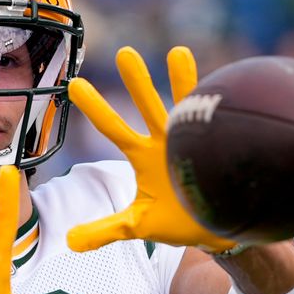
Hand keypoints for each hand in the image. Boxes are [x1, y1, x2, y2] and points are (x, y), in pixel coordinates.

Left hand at [67, 46, 236, 252]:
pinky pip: (220, 124)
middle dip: (138, 82)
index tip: (74, 85)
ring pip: (186, 107)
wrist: (219, 231)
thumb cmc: (178, 222)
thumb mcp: (138, 226)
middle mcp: (165, 141)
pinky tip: (224, 87)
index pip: (114, 127)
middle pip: (148, 107)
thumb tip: (68, 242)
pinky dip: (221, 107)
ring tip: (178, 52)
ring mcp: (193, 142)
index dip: (96, 108)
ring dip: (183, 80)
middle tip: (125, 52)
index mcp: (143, 155)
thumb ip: (105, 230)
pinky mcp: (219, 148)